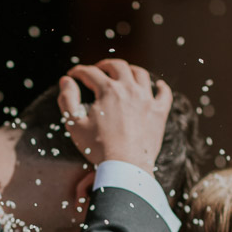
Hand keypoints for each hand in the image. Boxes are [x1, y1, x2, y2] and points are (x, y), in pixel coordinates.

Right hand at [57, 59, 172, 172]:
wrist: (126, 167)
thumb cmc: (98, 147)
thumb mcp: (74, 124)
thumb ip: (67, 99)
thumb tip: (66, 81)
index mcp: (108, 90)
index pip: (90, 73)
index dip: (78, 72)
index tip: (73, 76)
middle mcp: (129, 89)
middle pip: (117, 66)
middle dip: (104, 65)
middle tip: (98, 70)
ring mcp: (147, 99)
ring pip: (141, 74)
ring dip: (130, 70)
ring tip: (124, 74)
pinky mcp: (159, 113)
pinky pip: (165, 94)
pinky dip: (161, 87)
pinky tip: (157, 85)